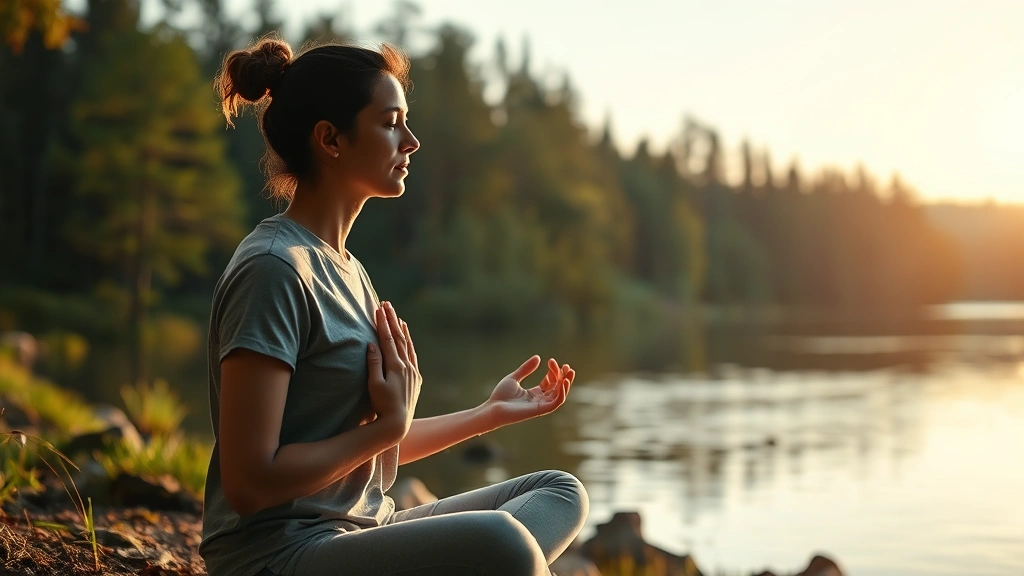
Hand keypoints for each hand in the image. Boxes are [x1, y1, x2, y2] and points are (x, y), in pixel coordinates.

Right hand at [366, 301, 421, 438]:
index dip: (383, 323)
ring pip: (407, 345)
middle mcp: (407, 366)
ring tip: (398, 317)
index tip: (378, 308)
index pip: (388, 339)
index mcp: (396, 366)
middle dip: (392, 320)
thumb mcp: (374, 385)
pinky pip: (412, 355)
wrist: (397, 423)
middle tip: (386, 304)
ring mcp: (413, 372)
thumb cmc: (381, 405)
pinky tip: (406, 339)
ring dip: (402, 330)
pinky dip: (409, 344)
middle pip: (398, 338)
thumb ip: (374, 363)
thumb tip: (372, 344)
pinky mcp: (416, 379)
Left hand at [485, 356, 574, 425]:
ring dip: (566, 384)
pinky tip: (563, 382)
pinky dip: (562, 393)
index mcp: (534, 393)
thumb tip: (538, 358)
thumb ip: (526, 369)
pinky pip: (556, 403)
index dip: (553, 372)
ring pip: (559, 395)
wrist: (493, 408)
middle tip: (567, 366)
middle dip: (563, 377)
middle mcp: (539, 400)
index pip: (549, 382)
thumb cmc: (501, 396)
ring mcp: (540, 405)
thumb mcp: (514, 378)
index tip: (551, 361)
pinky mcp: (539, 410)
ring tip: (569, 373)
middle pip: (556, 388)